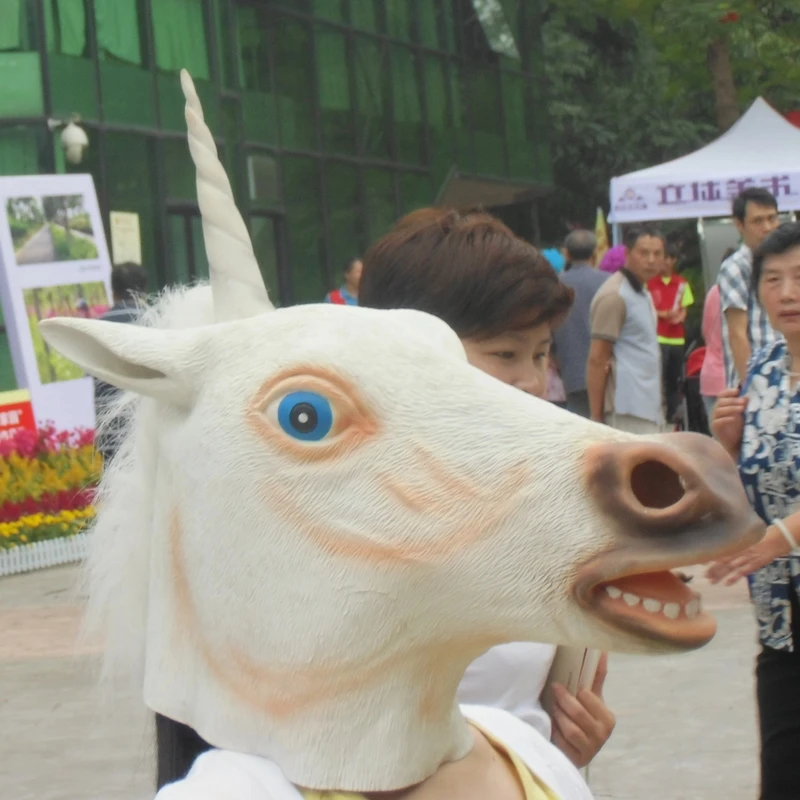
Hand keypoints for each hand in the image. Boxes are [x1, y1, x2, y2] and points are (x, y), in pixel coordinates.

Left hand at [550, 653, 615, 767]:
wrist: (576, 748)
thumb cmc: (582, 717)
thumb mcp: (590, 698)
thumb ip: (596, 677)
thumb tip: (601, 651)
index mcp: (608, 718)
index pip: (588, 697)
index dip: (573, 691)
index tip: (558, 684)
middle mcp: (602, 736)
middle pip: (578, 713)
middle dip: (562, 701)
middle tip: (552, 691)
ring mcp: (591, 751)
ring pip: (570, 730)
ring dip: (557, 716)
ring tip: (551, 708)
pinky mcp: (577, 761)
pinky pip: (562, 745)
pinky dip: (555, 734)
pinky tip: (551, 727)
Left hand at [706, 525, 788, 584]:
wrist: (773, 541)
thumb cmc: (756, 540)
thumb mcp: (742, 541)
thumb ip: (732, 546)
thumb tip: (717, 551)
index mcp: (734, 545)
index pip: (719, 552)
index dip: (709, 557)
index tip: (699, 563)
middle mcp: (737, 551)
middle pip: (722, 561)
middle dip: (712, 569)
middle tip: (704, 575)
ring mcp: (745, 558)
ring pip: (730, 567)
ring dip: (720, 575)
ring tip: (711, 581)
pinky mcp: (753, 565)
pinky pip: (742, 572)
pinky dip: (734, 578)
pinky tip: (727, 584)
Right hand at [710, 387, 746, 457]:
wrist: (736, 444)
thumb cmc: (740, 428)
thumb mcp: (743, 414)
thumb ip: (743, 405)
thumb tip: (747, 396)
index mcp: (723, 406)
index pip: (722, 395)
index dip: (728, 392)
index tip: (738, 391)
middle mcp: (717, 411)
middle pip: (720, 402)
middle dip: (732, 400)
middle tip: (744, 401)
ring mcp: (714, 420)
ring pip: (719, 410)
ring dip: (731, 408)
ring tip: (742, 408)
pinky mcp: (715, 428)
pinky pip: (717, 422)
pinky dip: (726, 419)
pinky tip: (734, 418)